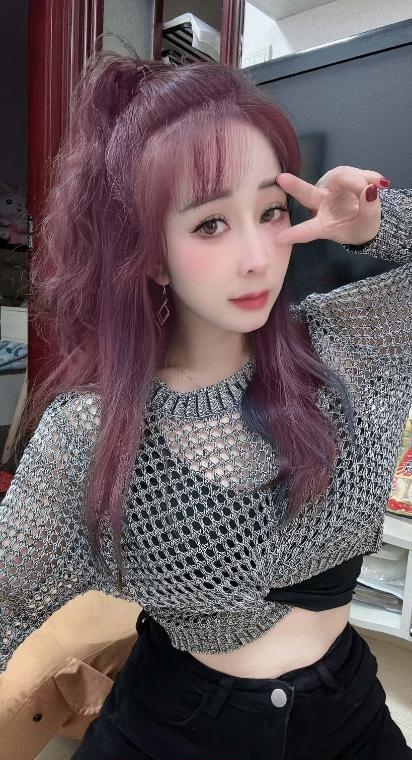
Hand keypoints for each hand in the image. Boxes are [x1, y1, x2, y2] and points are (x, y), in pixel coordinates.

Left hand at [274, 166, 388, 246]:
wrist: (369, 215)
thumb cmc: (361, 226)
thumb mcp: (368, 226)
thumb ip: (369, 211)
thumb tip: (369, 191)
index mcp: (324, 225)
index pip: (308, 230)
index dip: (296, 234)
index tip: (280, 238)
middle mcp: (321, 204)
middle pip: (307, 194)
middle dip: (295, 187)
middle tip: (282, 179)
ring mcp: (328, 187)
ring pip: (341, 176)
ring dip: (360, 182)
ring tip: (376, 190)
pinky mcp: (338, 175)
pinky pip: (352, 171)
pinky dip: (369, 177)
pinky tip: (378, 185)